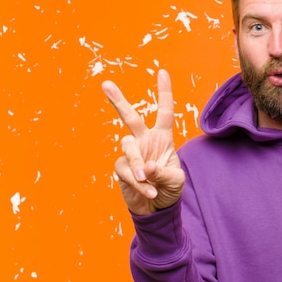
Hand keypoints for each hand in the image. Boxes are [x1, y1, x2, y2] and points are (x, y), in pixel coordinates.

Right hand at [102, 69, 184, 214]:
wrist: (157, 208)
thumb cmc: (169, 189)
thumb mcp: (175, 180)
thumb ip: (163, 172)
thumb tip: (146, 167)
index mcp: (162, 138)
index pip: (164, 112)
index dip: (164, 93)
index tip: (162, 72)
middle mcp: (145, 141)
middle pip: (130, 117)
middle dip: (118, 101)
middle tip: (105, 84)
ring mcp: (131, 154)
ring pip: (128, 148)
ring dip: (138, 165)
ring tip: (148, 181)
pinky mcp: (121, 168)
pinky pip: (126, 170)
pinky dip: (139, 183)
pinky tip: (149, 192)